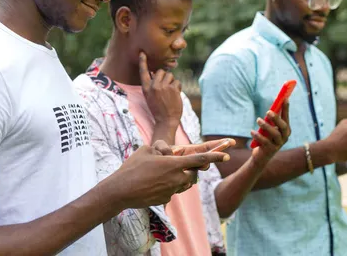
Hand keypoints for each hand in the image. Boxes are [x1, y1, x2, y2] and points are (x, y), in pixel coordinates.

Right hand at [113, 140, 229, 208]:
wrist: (121, 191)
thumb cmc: (132, 167)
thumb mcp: (146, 149)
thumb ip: (162, 147)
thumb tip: (171, 151)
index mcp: (174, 164)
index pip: (200, 160)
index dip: (215, 157)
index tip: (226, 156)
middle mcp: (176, 178)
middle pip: (193, 174)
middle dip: (191, 169)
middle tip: (180, 164)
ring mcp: (172, 191)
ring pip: (184, 183)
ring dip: (180, 177)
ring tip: (162, 172)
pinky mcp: (165, 199)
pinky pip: (172, 191)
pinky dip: (167, 185)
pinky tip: (152, 183)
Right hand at [139, 52, 182, 141]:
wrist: (165, 121)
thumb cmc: (158, 109)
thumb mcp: (150, 97)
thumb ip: (152, 85)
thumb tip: (158, 73)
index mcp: (146, 88)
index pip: (143, 72)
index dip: (143, 62)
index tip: (142, 53)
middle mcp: (153, 86)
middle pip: (161, 71)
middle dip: (165, 77)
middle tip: (166, 88)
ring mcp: (163, 87)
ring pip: (170, 76)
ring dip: (172, 82)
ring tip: (170, 93)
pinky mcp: (173, 89)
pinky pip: (177, 82)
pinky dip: (178, 88)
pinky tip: (175, 96)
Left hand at [250, 102, 290, 161]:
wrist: (261, 156)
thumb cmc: (265, 138)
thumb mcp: (268, 128)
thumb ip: (271, 120)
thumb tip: (270, 108)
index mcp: (286, 130)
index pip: (286, 117)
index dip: (286, 108)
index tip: (285, 98)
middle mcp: (284, 137)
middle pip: (283, 126)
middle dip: (276, 118)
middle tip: (268, 111)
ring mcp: (279, 144)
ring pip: (275, 134)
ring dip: (266, 125)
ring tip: (258, 119)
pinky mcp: (271, 150)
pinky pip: (265, 141)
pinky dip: (258, 136)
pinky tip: (252, 132)